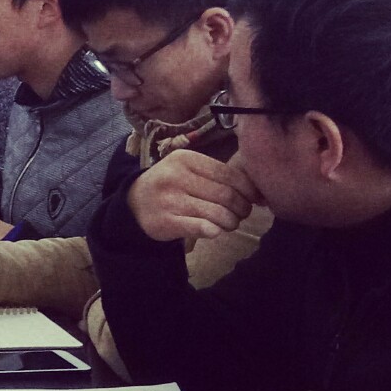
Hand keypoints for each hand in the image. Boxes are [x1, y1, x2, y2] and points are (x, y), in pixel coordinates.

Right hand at [130, 148, 259, 241]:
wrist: (133, 203)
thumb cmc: (171, 185)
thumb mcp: (188, 169)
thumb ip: (218, 175)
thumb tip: (257, 192)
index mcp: (186, 159)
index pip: (229, 174)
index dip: (248, 190)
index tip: (252, 199)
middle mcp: (176, 176)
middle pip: (226, 195)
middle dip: (241, 208)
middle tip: (240, 214)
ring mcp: (169, 200)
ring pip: (217, 214)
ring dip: (231, 222)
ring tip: (228, 223)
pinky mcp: (165, 221)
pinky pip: (200, 227)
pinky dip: (214, 231)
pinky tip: (215, 231)